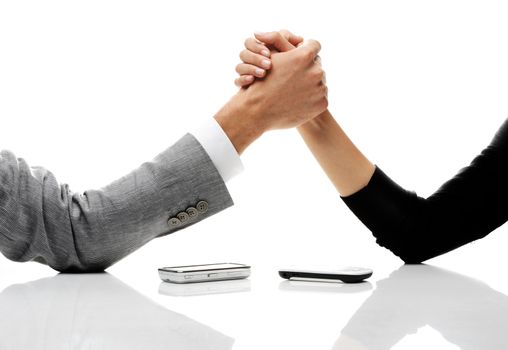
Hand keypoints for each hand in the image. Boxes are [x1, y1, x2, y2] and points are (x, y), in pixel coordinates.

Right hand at [215, 35, 326, 153]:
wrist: (258, 111)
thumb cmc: (261, 82)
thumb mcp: (270, 57)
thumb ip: (282, 41)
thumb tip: (297, 36)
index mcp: (304, 56)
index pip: (314, 45)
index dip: (305, 50)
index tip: (298, 58)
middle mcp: (316, 71)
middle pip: (317, 65)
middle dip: (308, 69)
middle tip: (294, 78)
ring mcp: (320, 88)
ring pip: (320, 81)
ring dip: (311, 84)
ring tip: (295, 90)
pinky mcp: (322, 103)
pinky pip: (321, 97)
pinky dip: (313, 98)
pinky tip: (299, 100)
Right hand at [235, 30, 303, 87]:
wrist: (297, 94)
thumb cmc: (299, 69)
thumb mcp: (291, 52)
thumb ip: (278, 38)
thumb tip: (257, 32)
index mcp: (262, 50)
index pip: (250, 42)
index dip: (257, 46)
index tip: (268, 53)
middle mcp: (254, 60)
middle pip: (243, 54)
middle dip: (255, 58)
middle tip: (268, 64)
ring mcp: (250, 74)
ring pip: (239, 67)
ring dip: (250, 68)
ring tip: (263, 73)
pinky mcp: (248, 87)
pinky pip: (237, 81)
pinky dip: (243, 80)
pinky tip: (251, 81)